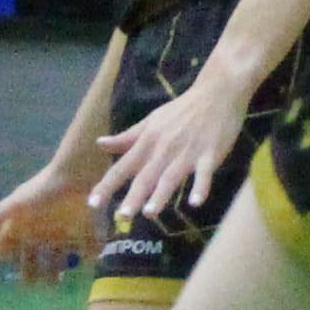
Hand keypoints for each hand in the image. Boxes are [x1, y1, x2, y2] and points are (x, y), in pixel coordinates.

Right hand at [0, 149, 106, 282]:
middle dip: (31, 269)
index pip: (10, 241)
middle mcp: (42, 228)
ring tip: (57, 282)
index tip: (0, 263)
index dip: (5, 251)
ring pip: (59, 254)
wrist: (75, 173)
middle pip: (34, 253)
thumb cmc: (43, 190)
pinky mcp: (85, 227)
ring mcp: (65, 229)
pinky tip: (85, 263)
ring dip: (58, 268)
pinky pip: (88, 245)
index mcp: (25, 223)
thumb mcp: (16, 205)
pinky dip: (88, 253)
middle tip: (31, 285)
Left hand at [95, 68, 267, 233]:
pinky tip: (195, 203)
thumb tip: (99, 144)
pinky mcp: (210, 153)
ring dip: (161, 195)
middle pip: (146, 175)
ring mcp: (187, 151)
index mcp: (148, 141)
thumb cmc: (181, 111)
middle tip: (121, 217)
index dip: (107, 185)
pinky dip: (200, 187)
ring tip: (149, 213)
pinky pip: (204, 173)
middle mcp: (164, 148)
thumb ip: (127, 137)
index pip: (123, 166)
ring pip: (171, 176)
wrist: (216, 93)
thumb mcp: (151, 122)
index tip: (93, 203)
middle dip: (133, 196)